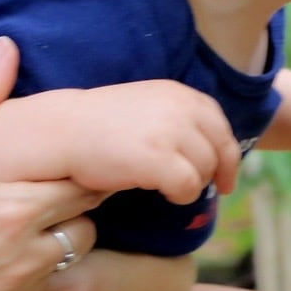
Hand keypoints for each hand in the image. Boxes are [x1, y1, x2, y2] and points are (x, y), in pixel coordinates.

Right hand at [0, 35, 102, 290]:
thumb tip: (6, 46)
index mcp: (8, 209)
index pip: (78, 184)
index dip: (68, 177)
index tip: (52, 175)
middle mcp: (22, 249)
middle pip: (84, 210)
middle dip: (67, 203)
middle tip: (35, 202)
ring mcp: (23, 285)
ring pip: (76, 244)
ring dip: (58, 238)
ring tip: (15, 236)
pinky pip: (57, 280)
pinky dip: (39, 273)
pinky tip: (11, 268)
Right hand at [0, 79, 239, 204]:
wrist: (62, 131)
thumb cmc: (102, 125)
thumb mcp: (150, 108)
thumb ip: (180, 120)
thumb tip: (212, 152)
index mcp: (181, 94)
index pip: (220, 125)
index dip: (228, 153)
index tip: (227, 175)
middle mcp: (181, 109)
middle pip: (220, 149)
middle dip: (218, 172)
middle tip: (214, 190)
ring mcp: (171, 133)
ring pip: (205, 169)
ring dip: (194, 184)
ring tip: (173, 189)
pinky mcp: (159, 159)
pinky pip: (188, 186)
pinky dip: (182, 195)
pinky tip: (166, 195)